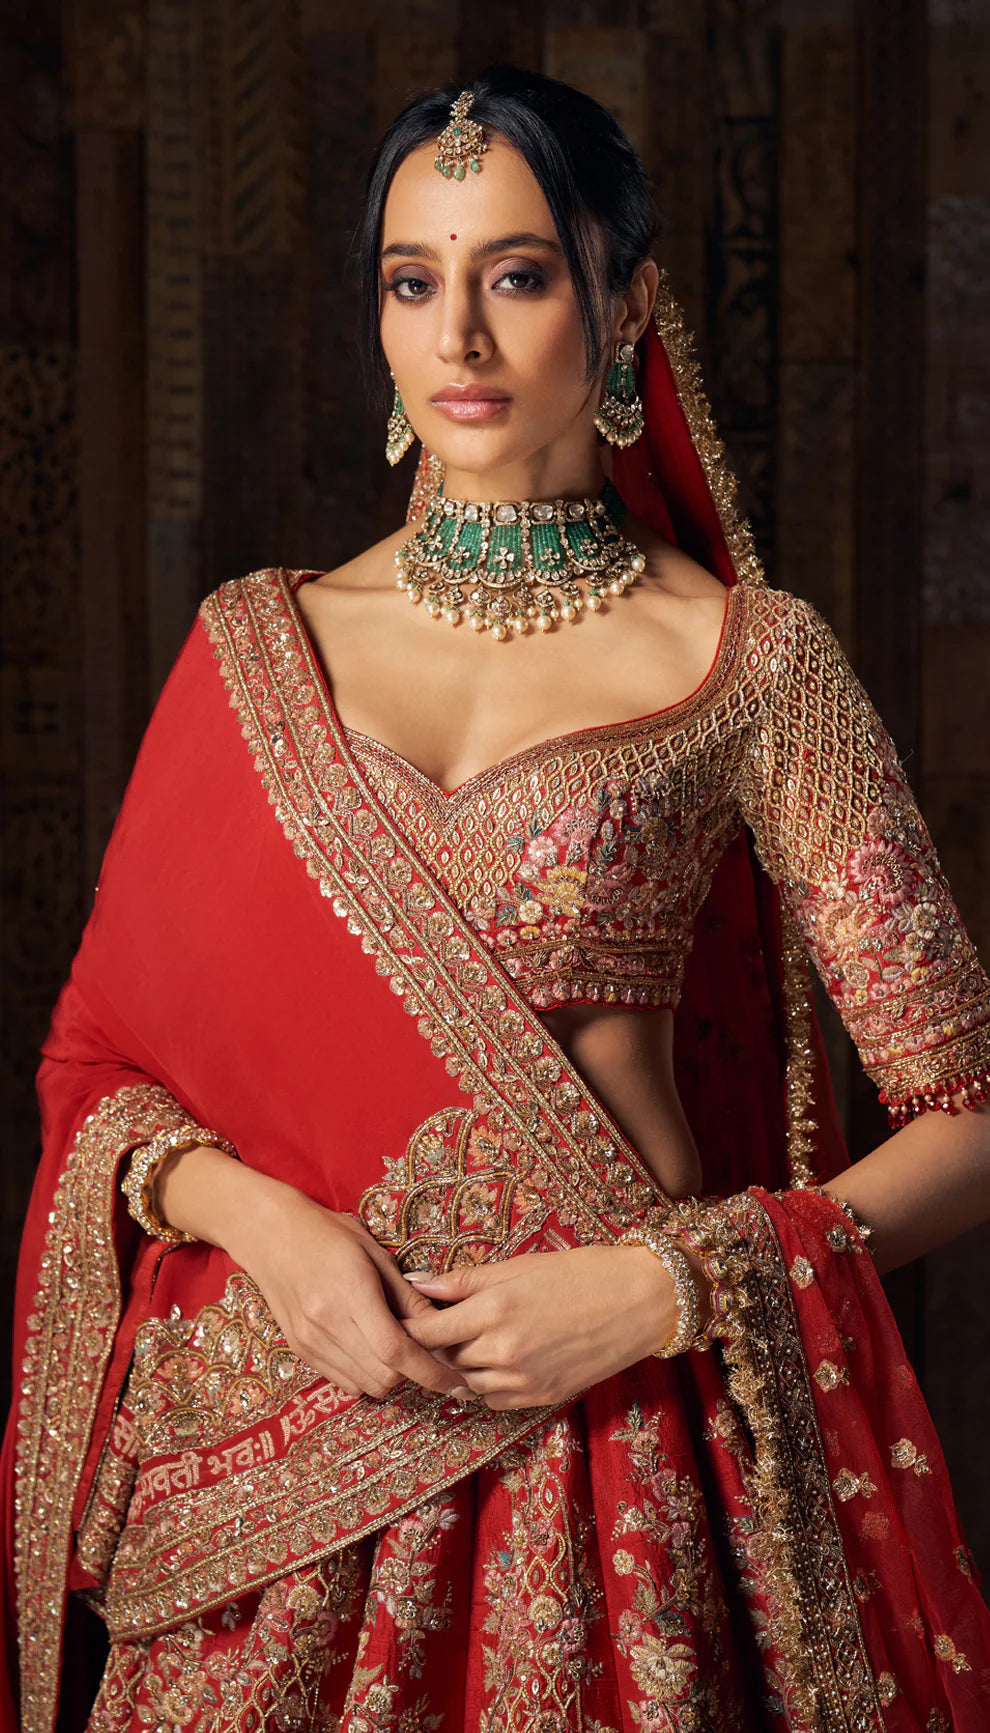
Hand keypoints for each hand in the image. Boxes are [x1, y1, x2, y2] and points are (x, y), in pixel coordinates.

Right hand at [223, 1172, 467, 1402]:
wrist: (271, 1235)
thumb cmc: (328, 1234)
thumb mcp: (376, 1253)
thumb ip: (408, 1296)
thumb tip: (442, 1326)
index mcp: (351, 1294)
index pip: (396, 1351)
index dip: (431, 1372)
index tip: (456, 1382)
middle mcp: (327, 1324)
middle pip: (384, 1376)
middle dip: (412, 1372)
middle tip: (424, 1350)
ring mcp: (310, 1342)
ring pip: (364, 1386)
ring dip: (389, 1376)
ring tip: (394, 1346)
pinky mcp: (301, 1351)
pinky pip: (344, 1382)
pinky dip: (365, 1375)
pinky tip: (368, 1348)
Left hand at [400, 1244, 678, 1410]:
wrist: (639, 1303)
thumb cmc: (581, 1273)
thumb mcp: (519, 1265)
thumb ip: (465, 1280)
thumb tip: (418, 1284)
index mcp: (494, 1309)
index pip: (427, 1332)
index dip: (411, 1327)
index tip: (404, 1319)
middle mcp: (503, 1350)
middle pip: (444, 1358)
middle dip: (437, 1344)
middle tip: (442, 1324)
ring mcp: (522, 1379)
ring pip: (466, 1382)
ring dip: (461, 1364)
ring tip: (474, 1339)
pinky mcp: (541, 1398)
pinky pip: (493, 1399)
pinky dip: (487, 1383)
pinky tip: (499, 1359)